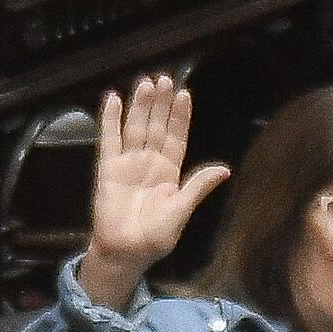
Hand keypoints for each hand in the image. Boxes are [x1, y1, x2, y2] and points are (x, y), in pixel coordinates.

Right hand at [75, 70, 223, 305]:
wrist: (125, 252)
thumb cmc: (155, 237)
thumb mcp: (182, 211)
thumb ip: (198, 187)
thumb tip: (224, 169)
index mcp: (170, 171)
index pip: (177, 137)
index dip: (180, 116)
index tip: (184, 94)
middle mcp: (150, 162)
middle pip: (156, 126)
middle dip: (161, 103)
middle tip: (165, 79)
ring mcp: (128, 163)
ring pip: (136, 127)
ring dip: (141, 105)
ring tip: (146, 83)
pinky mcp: (108, 169)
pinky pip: (109, 140)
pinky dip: (110, 120)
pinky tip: (113, 100)